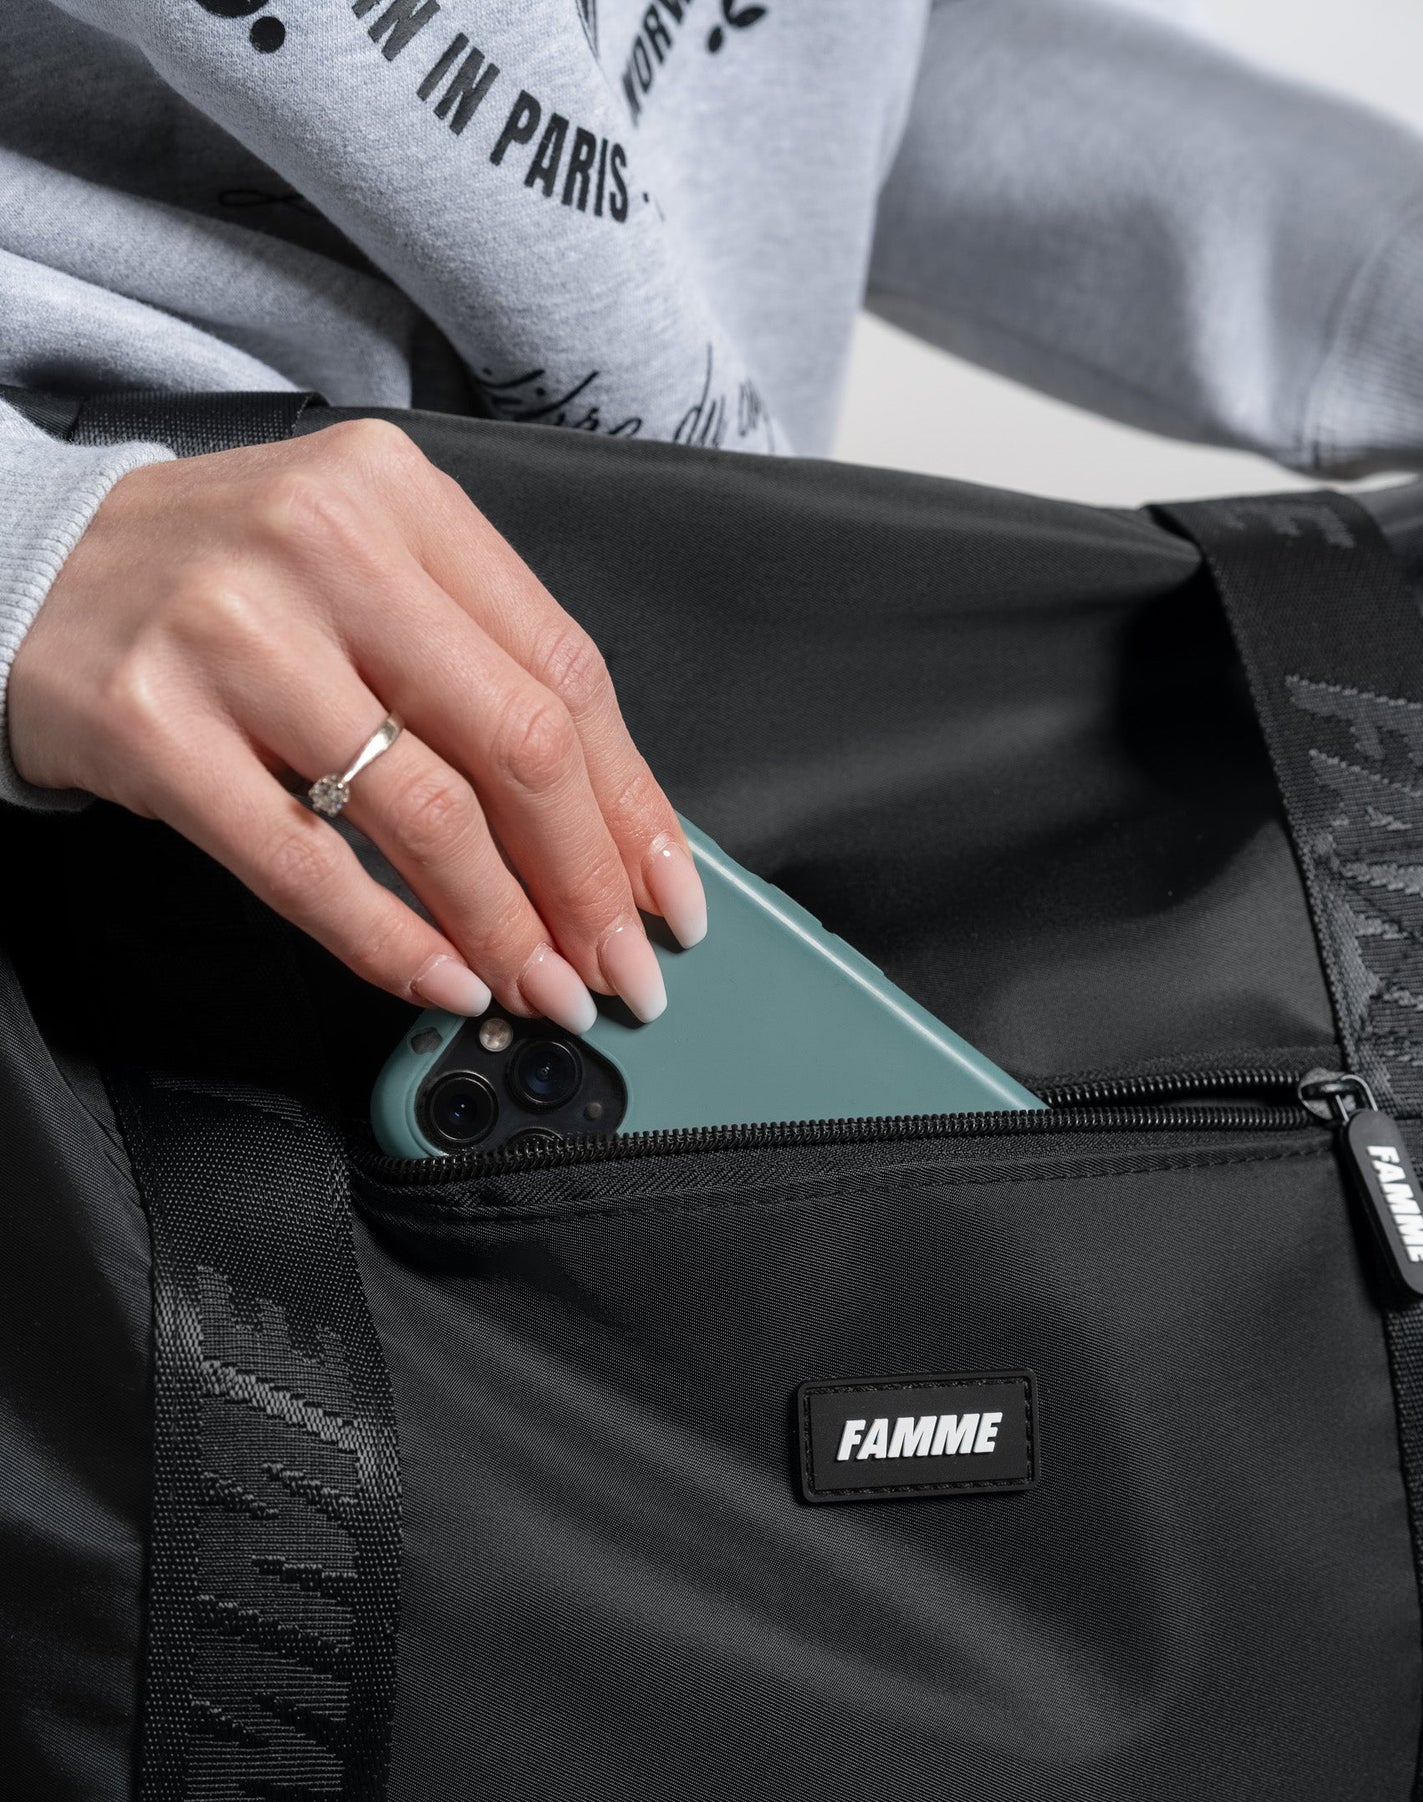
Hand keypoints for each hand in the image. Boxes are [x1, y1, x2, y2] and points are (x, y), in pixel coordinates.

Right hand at [9, 420, 705, 1025]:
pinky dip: (390, 942)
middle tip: (615, 967)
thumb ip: (477, 666)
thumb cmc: (222, 588)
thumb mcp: (363, 572)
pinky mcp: (156, 725)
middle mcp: (324, 546)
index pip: (563, 670)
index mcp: (399, 500)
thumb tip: (606, 829)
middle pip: (515, 742)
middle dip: (585, 880)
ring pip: (425, 812)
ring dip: (504, 926)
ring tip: (540, 987)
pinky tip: (442, 981)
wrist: (28, 572)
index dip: (631, 804)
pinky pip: (305, 865)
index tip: (665, 896)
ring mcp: (233, 633)